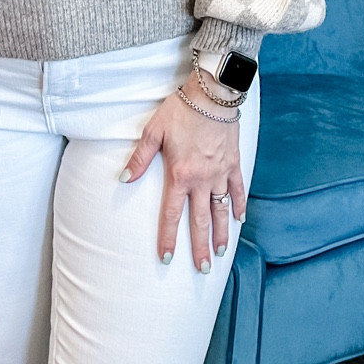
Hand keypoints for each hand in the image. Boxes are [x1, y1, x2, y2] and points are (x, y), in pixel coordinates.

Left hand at [122, 76, 244, 273]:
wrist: (213, 93)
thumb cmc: (181, 110)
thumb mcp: (153, 131)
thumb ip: (139, 158)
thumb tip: (124, 179)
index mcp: (180, 175)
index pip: (172, 214)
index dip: (169, 238)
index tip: (167, 257)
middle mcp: (203, 179)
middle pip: (201, 220)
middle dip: (200, 247)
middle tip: (203, 269)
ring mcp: (221, 173)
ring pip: (221, 210)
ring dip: (221, 233)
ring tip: (221, 252)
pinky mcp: (234, 163)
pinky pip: (238, 189)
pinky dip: (239, 205)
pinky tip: (239, 219)